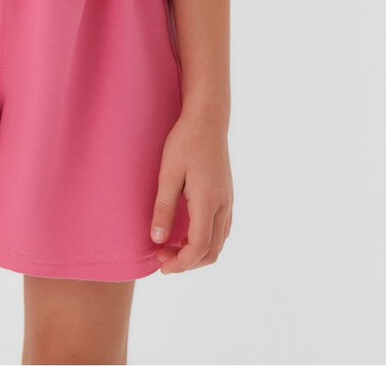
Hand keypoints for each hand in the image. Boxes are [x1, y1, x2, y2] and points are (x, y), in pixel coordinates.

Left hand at [149, 114, 232, 273]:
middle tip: (161, 256)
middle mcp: (223, 206)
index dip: (180, 263)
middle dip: (187, 262)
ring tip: (171, 246)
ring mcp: (228, 202)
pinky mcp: (227, 197)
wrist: (207, 120)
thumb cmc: (184, 142)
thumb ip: (164, 208)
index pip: (198, 248)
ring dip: (197, 253)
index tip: (160, 265)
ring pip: (218, 243)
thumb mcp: (168, 173)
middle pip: (211, 252)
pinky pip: (221, 230)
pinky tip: (187, 234)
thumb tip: (157, 240)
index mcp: (208, 202)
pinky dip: (206, 241)